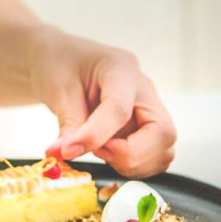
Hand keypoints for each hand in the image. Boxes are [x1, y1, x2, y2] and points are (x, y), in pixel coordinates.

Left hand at [28, 26, 175, 177]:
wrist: (58, 56)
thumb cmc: (58, 63)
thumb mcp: (57, 90)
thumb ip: (69, 124)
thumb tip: (65, 155)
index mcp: (121, 68)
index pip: (120, 109)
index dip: (96, 136)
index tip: (69, 151)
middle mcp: (142, 88)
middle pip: (162, 132)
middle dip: (130, 154)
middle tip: (97, 152)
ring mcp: (146, 107)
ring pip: (163, 150)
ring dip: (132, 163)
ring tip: (98, 150)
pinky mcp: (143, 125)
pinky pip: (152, 155)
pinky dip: (132, 165)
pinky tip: (106, 153)